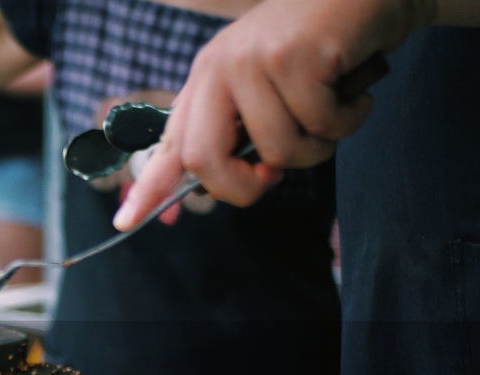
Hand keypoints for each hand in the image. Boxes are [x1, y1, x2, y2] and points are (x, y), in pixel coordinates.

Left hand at [114, 0, 427, 229]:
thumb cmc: (321, 47)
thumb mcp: (268, 89)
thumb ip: (243, 132)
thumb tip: (236, 186)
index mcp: (206, 81)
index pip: (170, 143)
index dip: (148, 188)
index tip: (125, 222)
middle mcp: (219, 69)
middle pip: (205, 161)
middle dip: (244, 187)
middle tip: (274, 176)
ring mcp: (253, 61)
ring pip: (278, 151)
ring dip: (319, 147)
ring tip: (333, 110)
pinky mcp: (295, 57)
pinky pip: (322, 126)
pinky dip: (350, 120)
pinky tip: (354, 91)